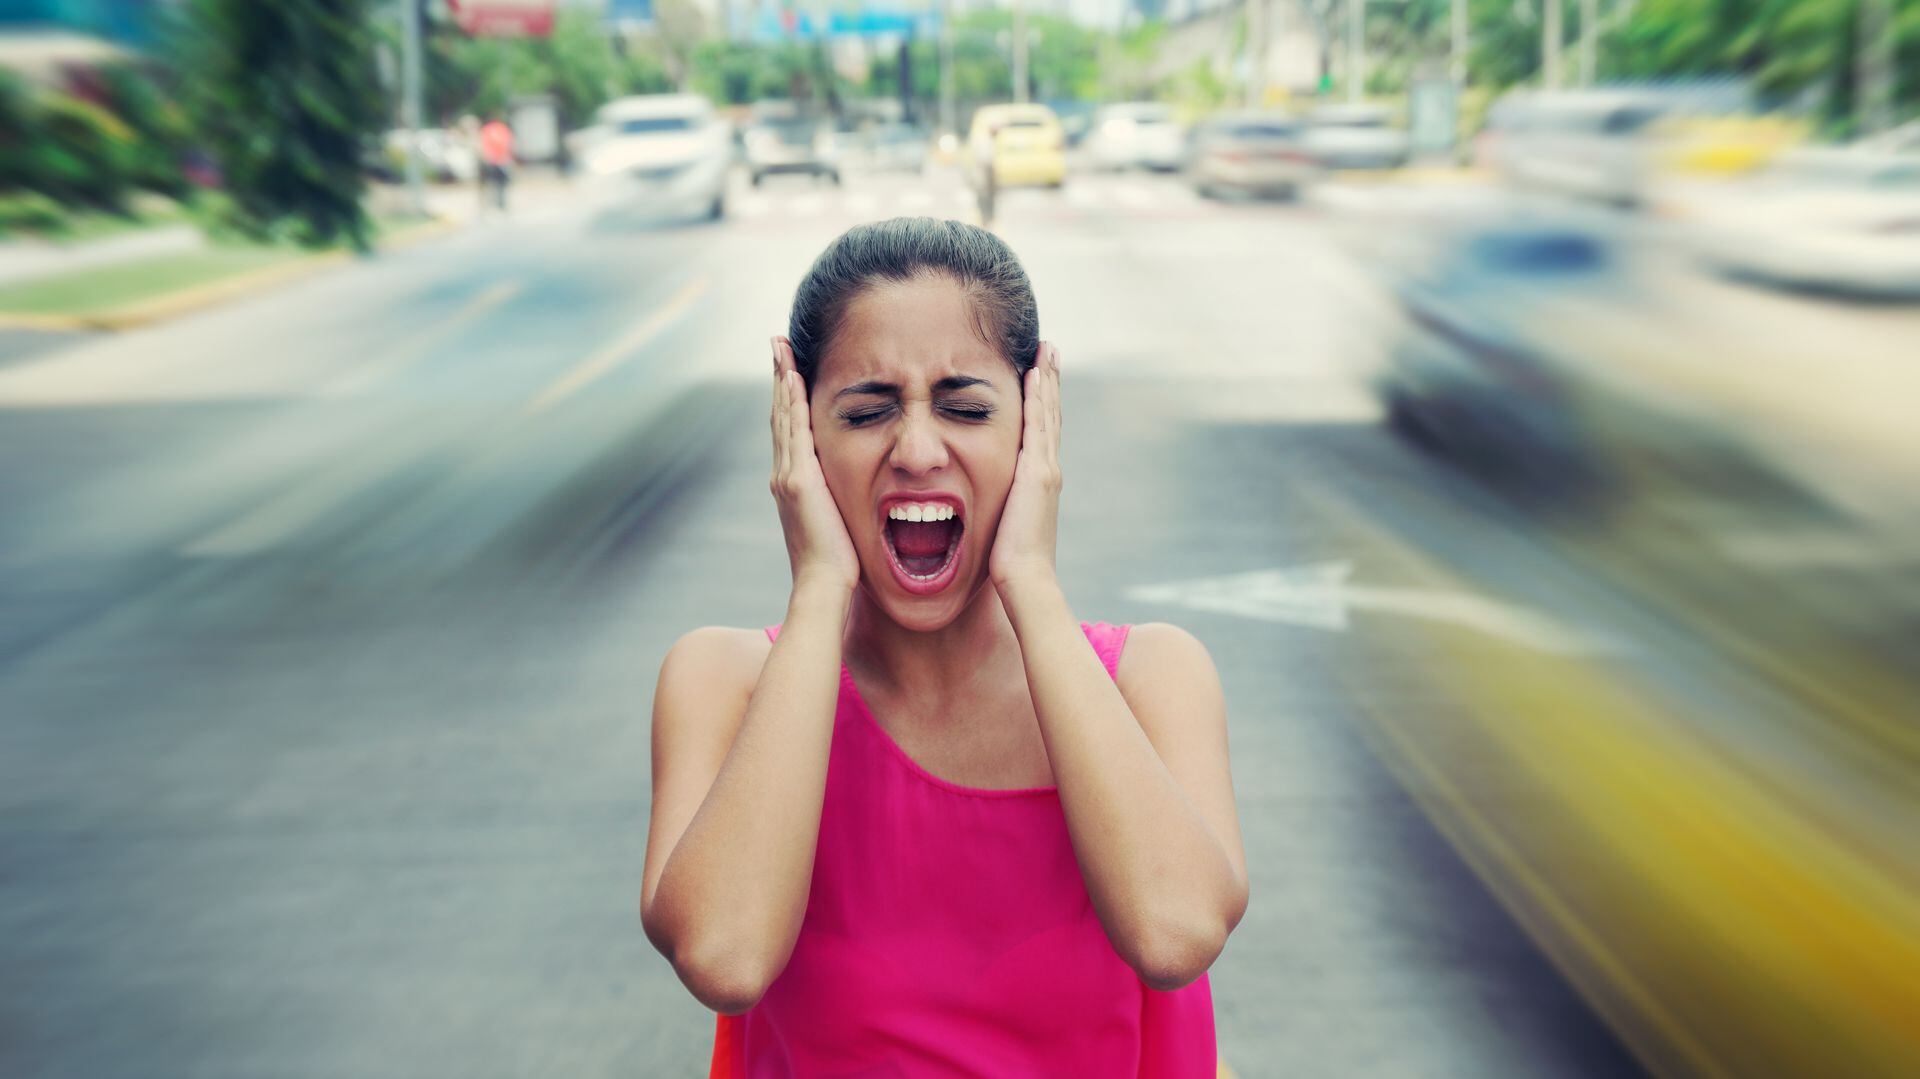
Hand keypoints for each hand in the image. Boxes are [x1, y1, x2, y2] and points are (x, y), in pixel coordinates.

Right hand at [770, 337, 858, 592]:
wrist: (825, 586)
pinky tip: (794, 376)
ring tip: (781, 348)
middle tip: (778, 344)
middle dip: (780, 377)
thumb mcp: (836, 522)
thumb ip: (836, 501)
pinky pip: (794, 431)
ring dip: (782, 379)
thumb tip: (848, 493)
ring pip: (783, 416)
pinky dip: (792, 401)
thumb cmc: (837, 564)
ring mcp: (788, 476)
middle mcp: (784, 475)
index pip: (789, 430)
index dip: (788, 398)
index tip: (789, 368)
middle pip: (780, 415)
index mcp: (793, 484)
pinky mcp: (798, 481)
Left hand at [990, 342, 1061, 592]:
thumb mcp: (1002, 527)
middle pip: (1049, 415)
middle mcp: (1046, 470)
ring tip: (1046, 351)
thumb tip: (980, 508)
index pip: (1040, 433)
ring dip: (1047, 380)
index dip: (1041, 404)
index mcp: (1038, 482)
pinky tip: (1035, 374)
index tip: (1038, 375)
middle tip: (1048, 350)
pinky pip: (1038, 425)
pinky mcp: (1038, 472)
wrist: (1024, 580)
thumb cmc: (1009, 565)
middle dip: (1048, 382)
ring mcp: (1045, 469)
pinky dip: (1039, 398)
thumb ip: (999, 510)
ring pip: (1047, 413)